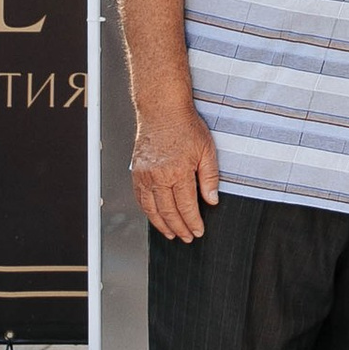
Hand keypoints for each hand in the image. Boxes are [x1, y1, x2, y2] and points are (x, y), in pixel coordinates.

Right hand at [131, 107, 220, 244]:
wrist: (162, 111)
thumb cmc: (186, 127)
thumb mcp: (207, 150)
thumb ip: (210, 177)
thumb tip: (212, 200)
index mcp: (179, 171)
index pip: (186, 206)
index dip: (192, 222)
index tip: (198, 231)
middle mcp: (159, 176)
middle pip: (168, 212)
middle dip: (179, 228)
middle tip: (187, 238)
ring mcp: (145, 175)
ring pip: (151, 209)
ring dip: (162, 225)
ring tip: (171, 234)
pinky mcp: (136, 173)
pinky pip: (141, 198)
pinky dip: (148, 212)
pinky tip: (156, 218)